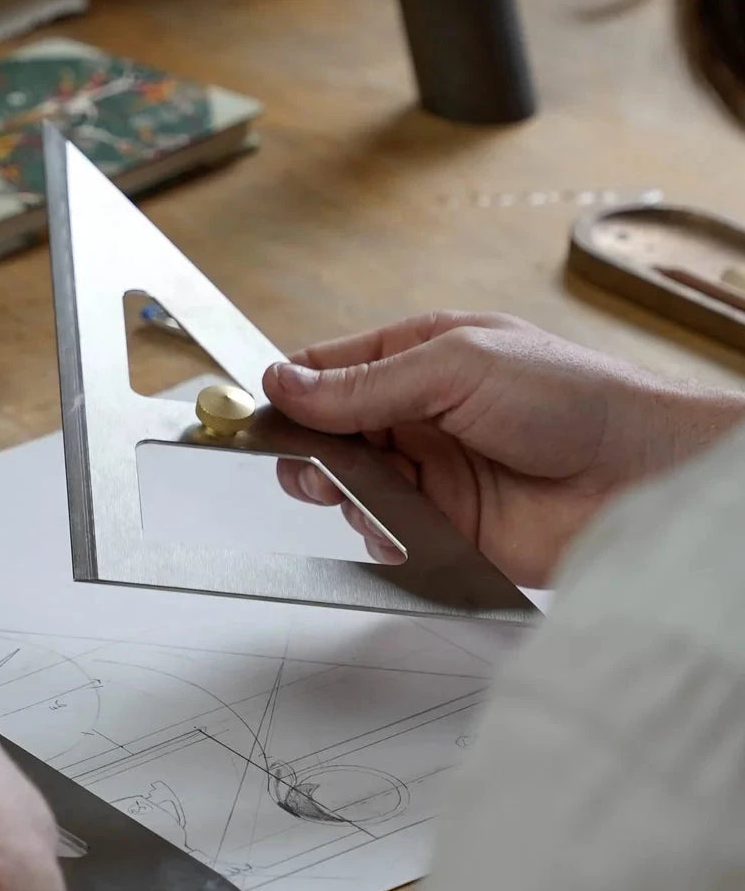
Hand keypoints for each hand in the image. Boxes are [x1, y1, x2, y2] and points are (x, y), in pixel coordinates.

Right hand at [261, 311, 744, 585]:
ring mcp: (426, 472)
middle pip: (324, 432)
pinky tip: (402, 525)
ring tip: (363, 493)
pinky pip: (380, 533)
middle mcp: (416, 415)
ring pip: (344, 486)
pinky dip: (379, 533)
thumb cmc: (573, 400)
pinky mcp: (440, 527)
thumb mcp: (456, 366)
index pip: (326, 369)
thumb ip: (363, 383)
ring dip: (342, 493)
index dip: (287, 390)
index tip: (253, 412)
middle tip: (310, 465)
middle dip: (306, 450)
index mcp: (418, 357)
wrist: (638, 481)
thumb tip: (284, 382)